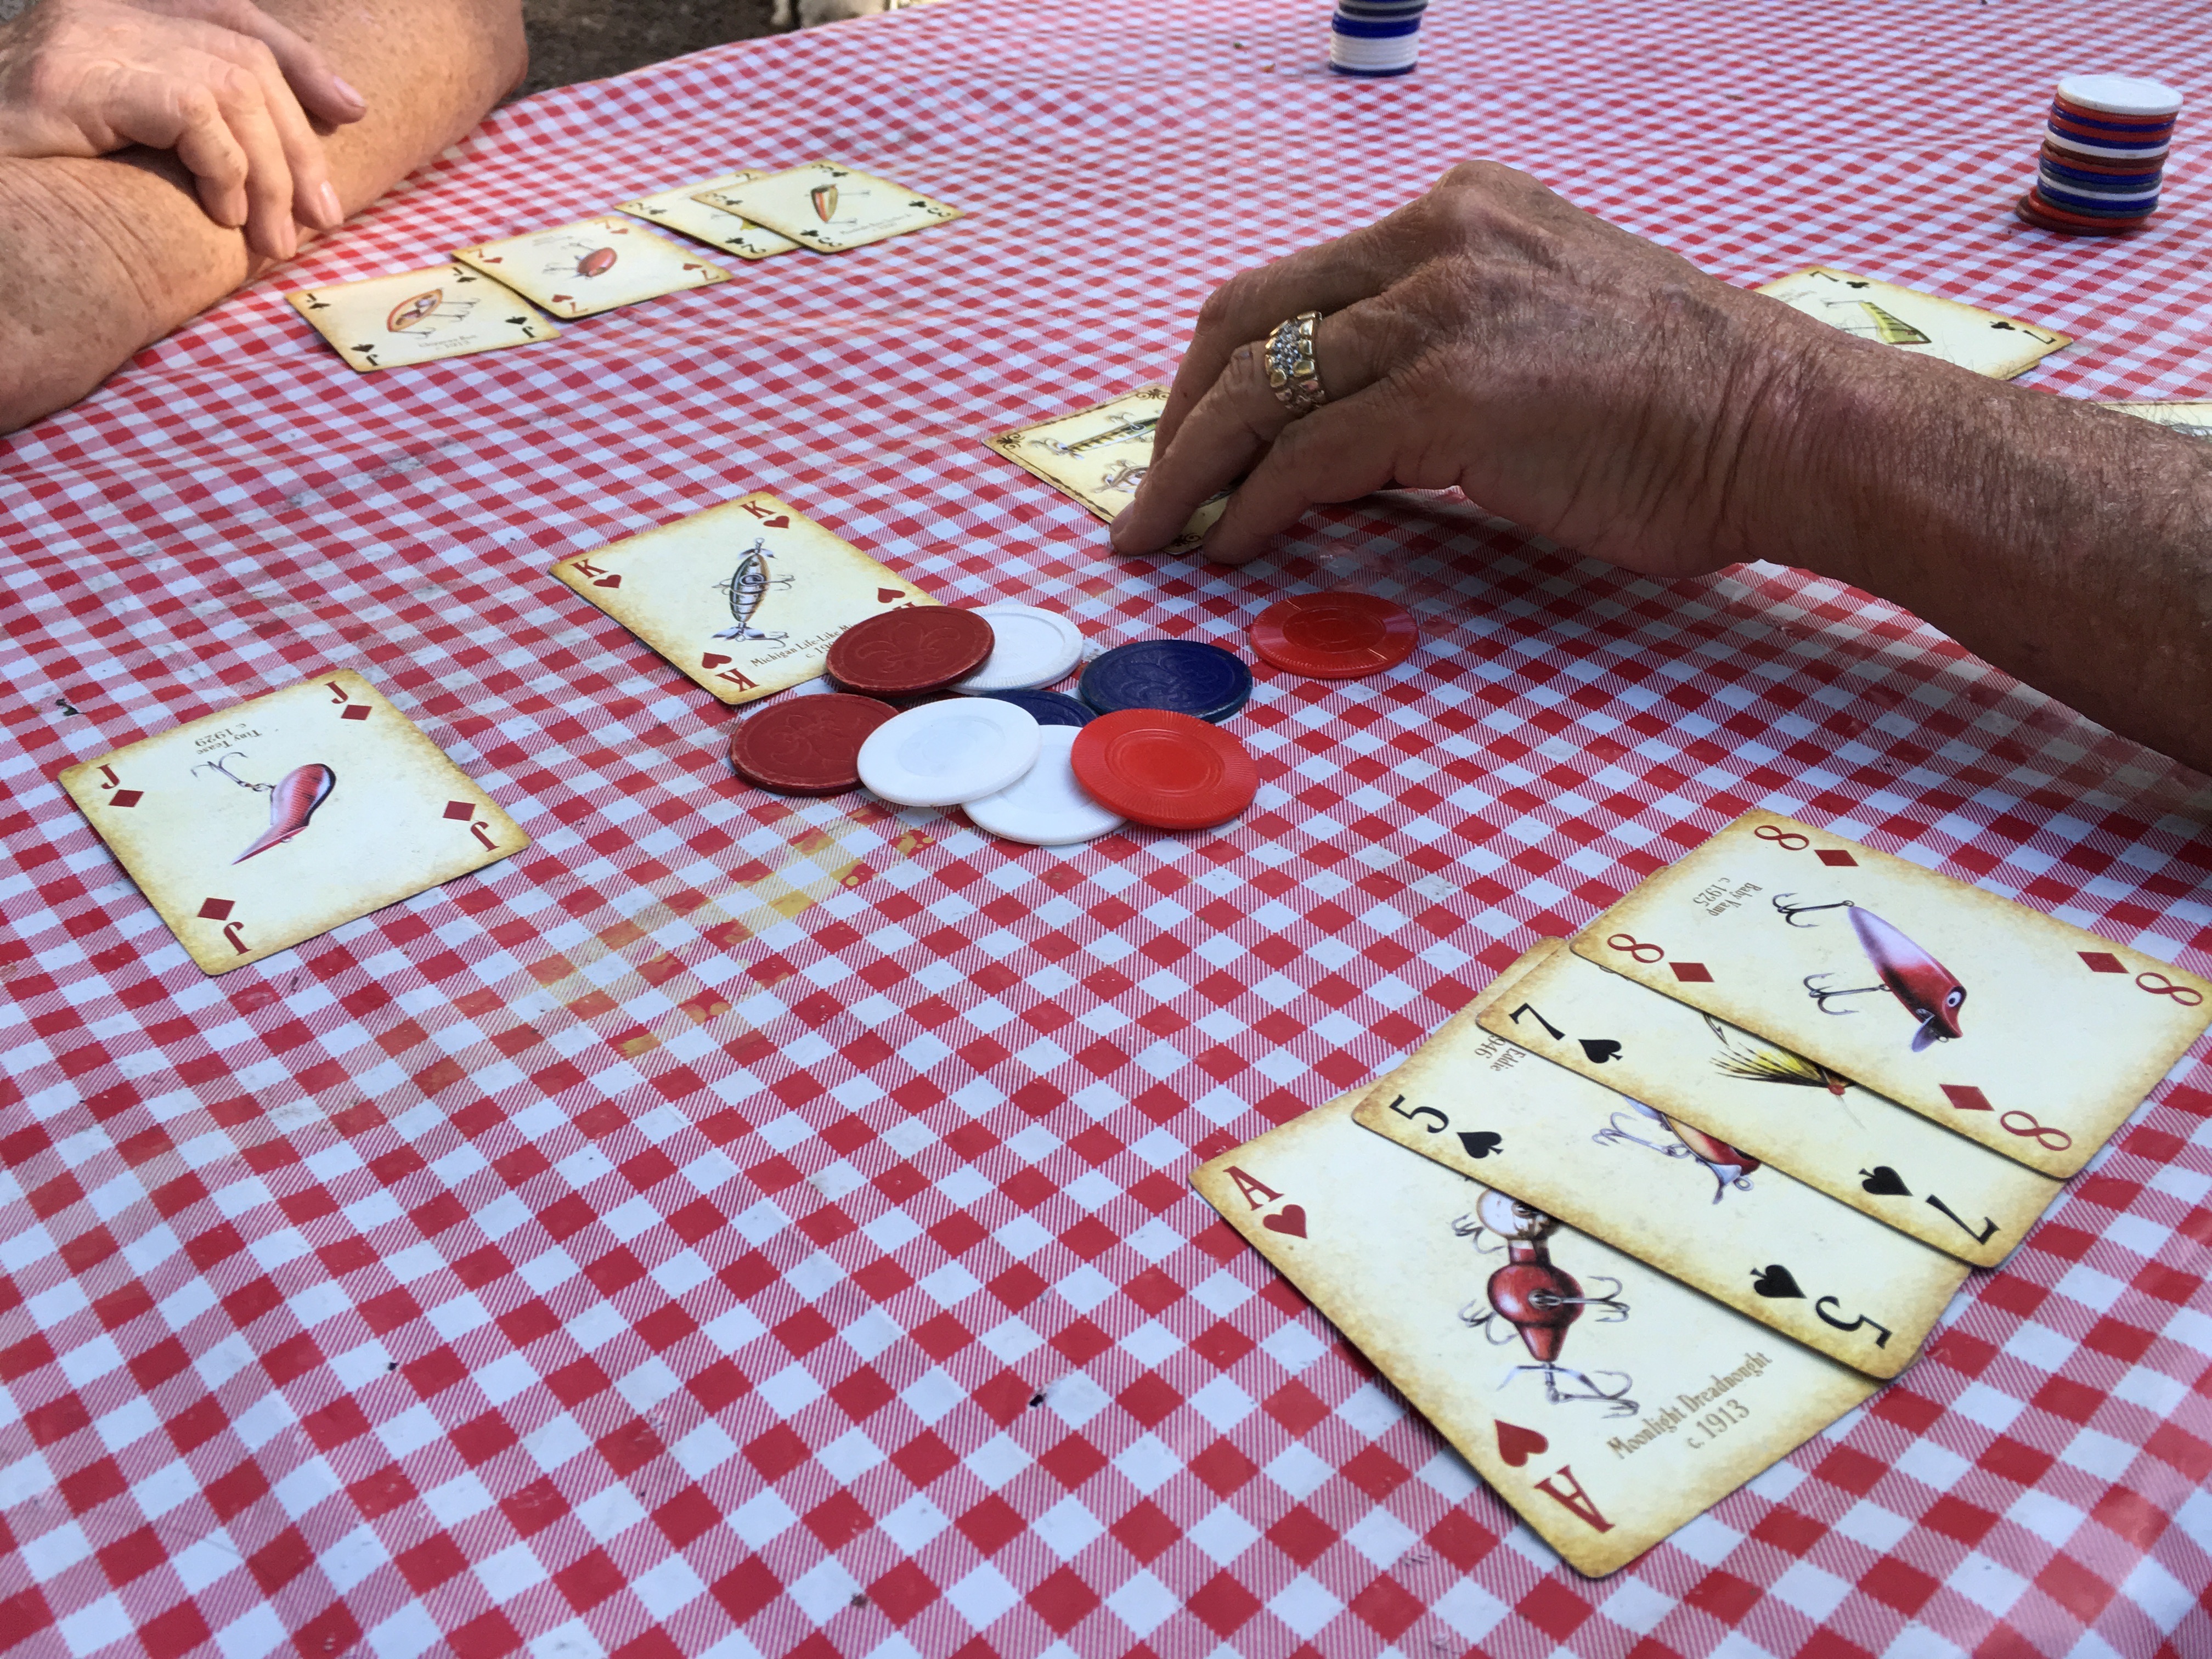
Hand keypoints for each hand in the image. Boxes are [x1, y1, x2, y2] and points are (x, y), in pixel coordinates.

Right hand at [0, 0, 366, 259]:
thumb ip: (189, 119)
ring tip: (274, 237)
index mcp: (120, 11)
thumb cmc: (43, 172)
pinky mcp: (80, 79)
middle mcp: (107, 11)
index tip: (348, 110)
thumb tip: (282, 159)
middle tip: (320, 215)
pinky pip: (192, 112)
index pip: (232, 16)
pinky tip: (224, 214)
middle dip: (297, 143)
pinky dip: (225, 167)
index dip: (299, 61)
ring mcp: (91, 38)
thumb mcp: (126, 133)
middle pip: (245, 60)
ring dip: (270, 173)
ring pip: (231, 89)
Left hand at [1110, 161, 1844, 575]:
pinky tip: (1230, 547)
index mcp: (1459, 213)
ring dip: (1191, 471)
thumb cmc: (1685, 409)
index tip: (1191, 437)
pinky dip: (1252, 508)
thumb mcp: (1543, 336)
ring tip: (1161, 535)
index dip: (1222, 369)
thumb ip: (1439, 357)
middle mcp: (1439, 237)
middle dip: (1181, 415)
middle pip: (1248, 319)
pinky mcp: (1450, 392)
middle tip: (1153, 495)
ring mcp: (1442, 308)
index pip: (1296, 286)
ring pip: (1261, 386)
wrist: (1789, 426)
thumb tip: (1341, 438)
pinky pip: (1307, 455)